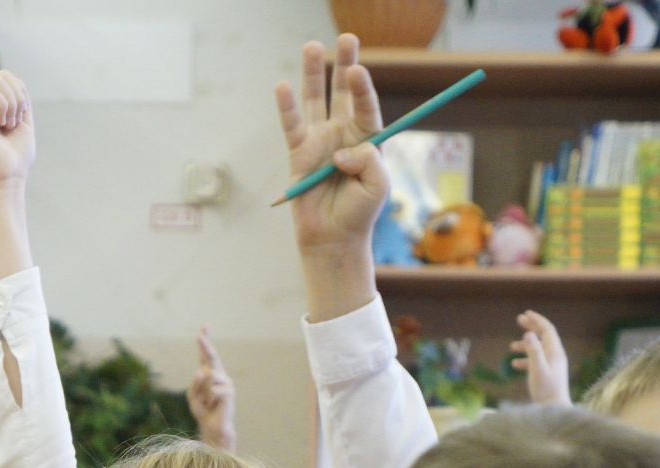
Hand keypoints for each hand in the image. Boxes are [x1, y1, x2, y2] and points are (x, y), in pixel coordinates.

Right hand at [0, 71, 34, 188]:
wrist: (6, 179)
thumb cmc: (15, 158)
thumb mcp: (23, 121)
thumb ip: (19, 98)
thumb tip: (14, 78)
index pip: (7, 78)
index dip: (21, 92)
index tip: (20, 117)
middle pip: (3, 75)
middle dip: (18, 98)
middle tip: (14, 122)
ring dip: (12, 104)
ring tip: (7, 125)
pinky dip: (4, 106)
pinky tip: (1, 124)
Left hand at [187, 326, 236, 451]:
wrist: (213, 426)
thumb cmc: (203, 411)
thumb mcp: (192, 396)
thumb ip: (194, 383)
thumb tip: (203, 371)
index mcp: (209, 374)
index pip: (206, 356)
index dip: (206, 341)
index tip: (205, 326)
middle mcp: (219, 375)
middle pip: (212, 356)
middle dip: (205, 345)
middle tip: (200, 335)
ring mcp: (226, 382)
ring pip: (209, 376)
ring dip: (203, 391)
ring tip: (208, 402)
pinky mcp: (229, 392)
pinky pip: (213, 389)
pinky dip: (209, 399)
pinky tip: (213, 405)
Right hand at [276, 35, 386, 255]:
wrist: (333, 238)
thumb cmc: (360, 213)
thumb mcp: (378, 185)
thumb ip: (368, 160)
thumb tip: (340, 150)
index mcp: (367, 138)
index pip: (366, 105)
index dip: (362, 88)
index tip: (357, 71)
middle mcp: (343, 133)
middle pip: (342, 92)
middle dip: (345, 64)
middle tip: (347, 37)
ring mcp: (319, 140)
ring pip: (315, 100)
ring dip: (314, 73)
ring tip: (313, 46)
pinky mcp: (298, 153)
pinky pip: (291, 125)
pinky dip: (286, 107)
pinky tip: (282, 86)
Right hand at [509, 310, 570, 406]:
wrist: (555, 410)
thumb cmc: (546, 391)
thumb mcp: (537, 369)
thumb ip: (533, 351)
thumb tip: (528, 333)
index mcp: (555, 352)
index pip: (547, 330)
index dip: (537, 320)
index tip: (525, 313)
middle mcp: (555, 356)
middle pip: (544, 336)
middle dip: (532, 327)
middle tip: (519, 319)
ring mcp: (552, 366)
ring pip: (538, 349)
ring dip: (526, 345)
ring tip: (511, 346)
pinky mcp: (548, 374)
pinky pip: (536, 361)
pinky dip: (525, 359)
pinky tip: (514, 364)